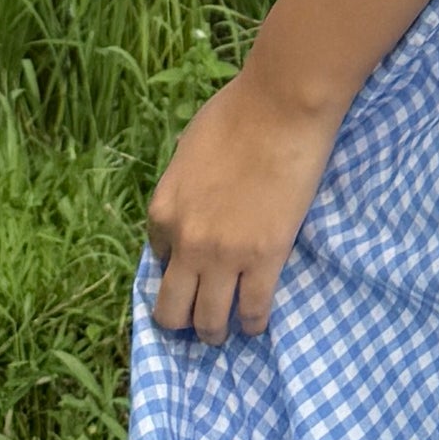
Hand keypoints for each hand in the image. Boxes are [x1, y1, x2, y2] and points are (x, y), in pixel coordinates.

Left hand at [144, 68, 342, 338]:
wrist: (280, 107)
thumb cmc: (236, 113)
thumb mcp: (188, 150)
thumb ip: (184, 185)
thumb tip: (195, 200)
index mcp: (162, 212)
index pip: (158, 259)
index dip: (175, 264)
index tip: (190, 266)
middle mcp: (186, 243)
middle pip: (171, 308)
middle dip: (180, 321)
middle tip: (194, 321)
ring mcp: (224, 256)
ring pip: (209, 321)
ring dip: (213, 331)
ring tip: (223, 332)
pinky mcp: (264, 260)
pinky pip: (252, 309)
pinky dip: (252, 323)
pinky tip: (255, 324)